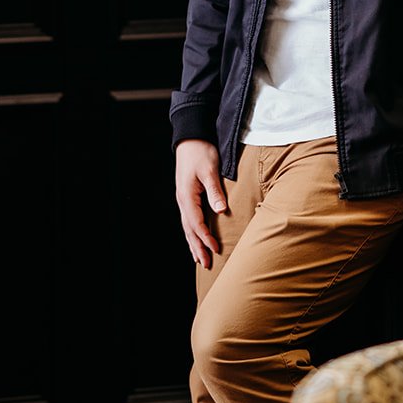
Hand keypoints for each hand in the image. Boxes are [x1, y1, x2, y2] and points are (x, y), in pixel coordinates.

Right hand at [175, 139, 226, 269]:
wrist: (190, 138)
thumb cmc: (201, 152)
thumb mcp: (210, 170)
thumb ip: (215, 192)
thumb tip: (220, 211)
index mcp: (187, 196)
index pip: (197, 224)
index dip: (206, 238)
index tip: (216, 249)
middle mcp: (183, 200)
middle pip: (189, 230)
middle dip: (198, 247)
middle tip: (206, 264)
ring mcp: (183, 199)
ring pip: (187, 227)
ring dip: (193, 243)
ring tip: (199, 258)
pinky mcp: (187, 195)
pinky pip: (188, 219)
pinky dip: (192, 232)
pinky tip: (195, 238)